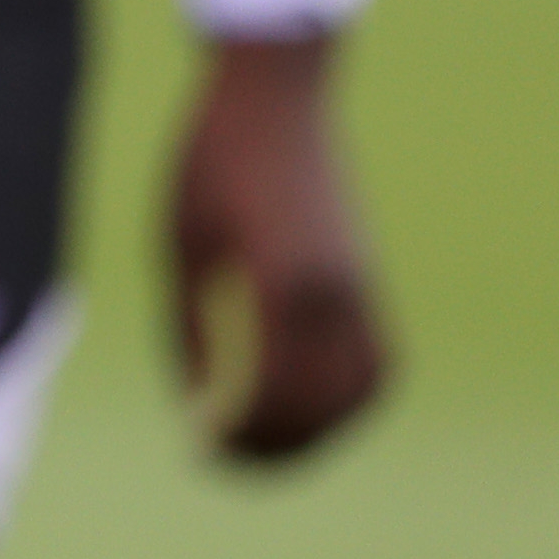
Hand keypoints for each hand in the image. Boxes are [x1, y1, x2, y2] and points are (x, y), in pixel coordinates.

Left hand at [166, 30, 391, 460]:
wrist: (275, 95)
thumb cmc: (209, 160)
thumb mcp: (180, 245)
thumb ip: (189, 330)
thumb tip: (194, 409)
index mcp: (284, 285)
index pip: (272, 396)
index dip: (239, 438)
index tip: (200, 454)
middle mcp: (337, 294)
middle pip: (320, 406)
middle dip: (275, 448)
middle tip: (224, 464)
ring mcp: (364, 286)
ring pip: (362, 391)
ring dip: (320, 430)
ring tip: (265, 447)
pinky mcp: (371, 277)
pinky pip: (378, 359)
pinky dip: (351, 398)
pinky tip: (307, 408)